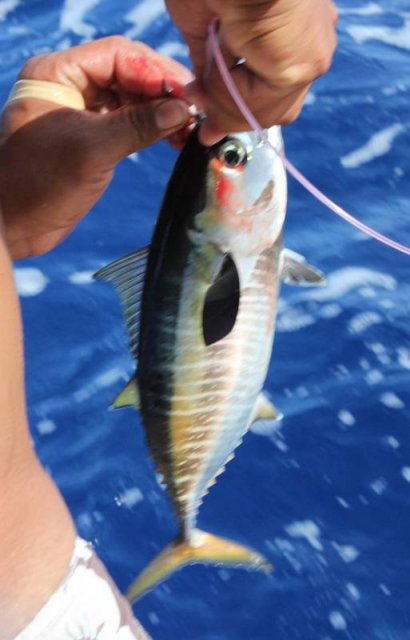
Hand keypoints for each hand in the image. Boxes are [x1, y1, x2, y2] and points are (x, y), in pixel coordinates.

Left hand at [0, 36, 192, 258]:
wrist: (15, 226)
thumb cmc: (39, 184)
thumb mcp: (91, 150)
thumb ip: (137, 126)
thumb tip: (181, 111)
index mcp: (57, 73)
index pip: (117, 55)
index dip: (154, 71)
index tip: (185, 94)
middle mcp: (69, 85)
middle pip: (128, 74)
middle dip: (162, 92)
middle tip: (195, 112)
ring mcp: (81, 111)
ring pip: (131, 99)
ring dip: (161, 112)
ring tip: (191, 129)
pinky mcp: (91, 138)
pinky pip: (128, 123)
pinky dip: (152, 129)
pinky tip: (175, 138)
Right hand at [166, 0, 337, 143]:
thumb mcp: (204, 22)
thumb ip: (211, 63)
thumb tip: (203, 95)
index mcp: (296, 26)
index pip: (277, 85)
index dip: (242, 108)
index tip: (211, 122)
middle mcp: (313, 41)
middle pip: (280, 106)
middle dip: (239, 119)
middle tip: (206, 129)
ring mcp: (311, 55)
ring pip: (267, 109)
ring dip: (226, 105)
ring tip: (200, 90)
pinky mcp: (298, 66)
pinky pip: (256, 103)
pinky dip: (227, 96)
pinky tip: (213, 73)